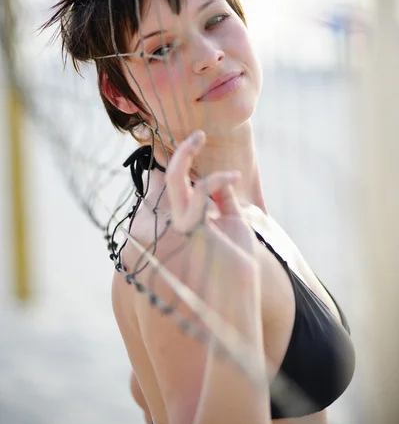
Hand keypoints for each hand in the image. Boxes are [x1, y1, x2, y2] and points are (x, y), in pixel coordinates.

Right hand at [165, 130, 259, 282]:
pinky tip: (232, 176)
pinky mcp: (192, 227)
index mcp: (185, 220)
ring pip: (174, 181)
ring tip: (199, 136)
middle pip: (168, 181)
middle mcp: (177, 220)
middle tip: (196, 134)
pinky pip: (198, 193)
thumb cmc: (236, 261)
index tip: (192, 145)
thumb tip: (221, 180)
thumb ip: (223, 202)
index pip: (176, 188)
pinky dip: (215, 180)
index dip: (179, 165)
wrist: (239, 289)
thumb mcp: (232, 223)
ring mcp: (181, 224)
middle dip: (179, 154)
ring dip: (185, 154)